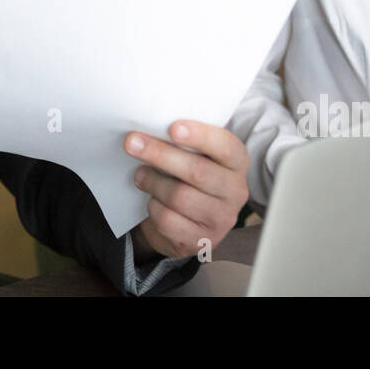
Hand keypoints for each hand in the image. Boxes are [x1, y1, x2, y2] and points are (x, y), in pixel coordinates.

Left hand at [125, 120, 248, 261]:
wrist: (189, 220)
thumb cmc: (190, 176)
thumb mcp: (196, 155)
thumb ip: (184, 142)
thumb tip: (151, 129)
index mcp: (237, 163)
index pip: (226, 147)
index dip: (200, 136)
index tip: (173, 128)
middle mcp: (236, 192)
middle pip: (197, 171)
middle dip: (160, 154)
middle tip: (132, 142)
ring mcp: (221, 219)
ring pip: (179, 196)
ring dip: (152, 181)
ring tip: (140, 174)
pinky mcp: (202, 240)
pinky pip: (168, 220)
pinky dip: (153, 207)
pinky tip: (152, 199)